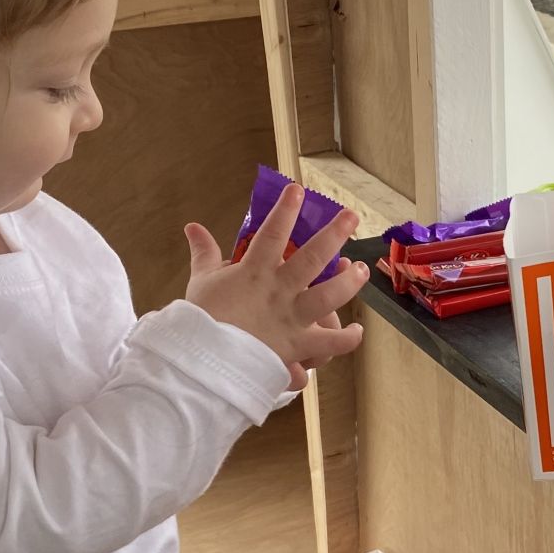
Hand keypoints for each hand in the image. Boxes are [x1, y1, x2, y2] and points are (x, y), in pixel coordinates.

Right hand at [183, 186, 366, 382]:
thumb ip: (204, 253)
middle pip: (312, 258)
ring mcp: (292, 318)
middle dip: (334, 234)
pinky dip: (347, 338)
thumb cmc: (201, 321)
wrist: (203, 362)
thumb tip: (192, 226)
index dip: (285, 210)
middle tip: (351, 216)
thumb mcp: (201, 281)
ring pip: (329, 296)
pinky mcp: (298, 346)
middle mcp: (279, 291)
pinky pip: (331, 343)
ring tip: (360, 269)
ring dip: (349, 282)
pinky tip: (357, 330)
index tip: (298, 190)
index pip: (272, 233)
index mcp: (254, 273)